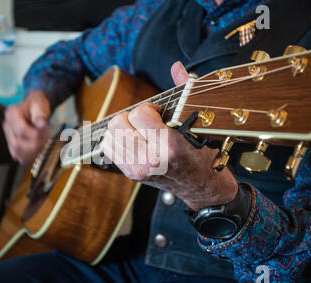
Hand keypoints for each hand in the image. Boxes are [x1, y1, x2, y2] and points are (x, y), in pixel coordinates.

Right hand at [3, 90, 50, 163]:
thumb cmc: (36, 105)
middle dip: (34, 145)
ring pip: (17, 151)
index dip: (35, 135)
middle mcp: (7, 125)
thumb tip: (42, 124)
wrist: (34, 107)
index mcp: (12, 114)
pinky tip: (35, 153)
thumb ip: (40, 115)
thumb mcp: (40, 105)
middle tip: (46, 141)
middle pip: (17, 143)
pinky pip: (17, 154)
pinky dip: (27, 156)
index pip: (21, 130)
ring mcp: (8, 135)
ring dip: (31, 152)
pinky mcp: (11, 142)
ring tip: (42, 145)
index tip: (46, 134)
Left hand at [101, 61, 237, 210]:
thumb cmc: (202, 154)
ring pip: (110, 134)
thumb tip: (176, 66)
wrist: (201, 187)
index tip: (159, 114)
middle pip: (118, 123)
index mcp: (167, 147)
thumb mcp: (198, 124)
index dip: (149, 109)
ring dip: (123, 128)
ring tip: (140, 132)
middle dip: (132, 117)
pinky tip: (132, 140)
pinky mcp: (130, 174)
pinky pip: (108, 148)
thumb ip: (184, 91)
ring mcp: (137, 170)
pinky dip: (116, 140)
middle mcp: (149, 161)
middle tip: (147, 123)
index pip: (139, 114)